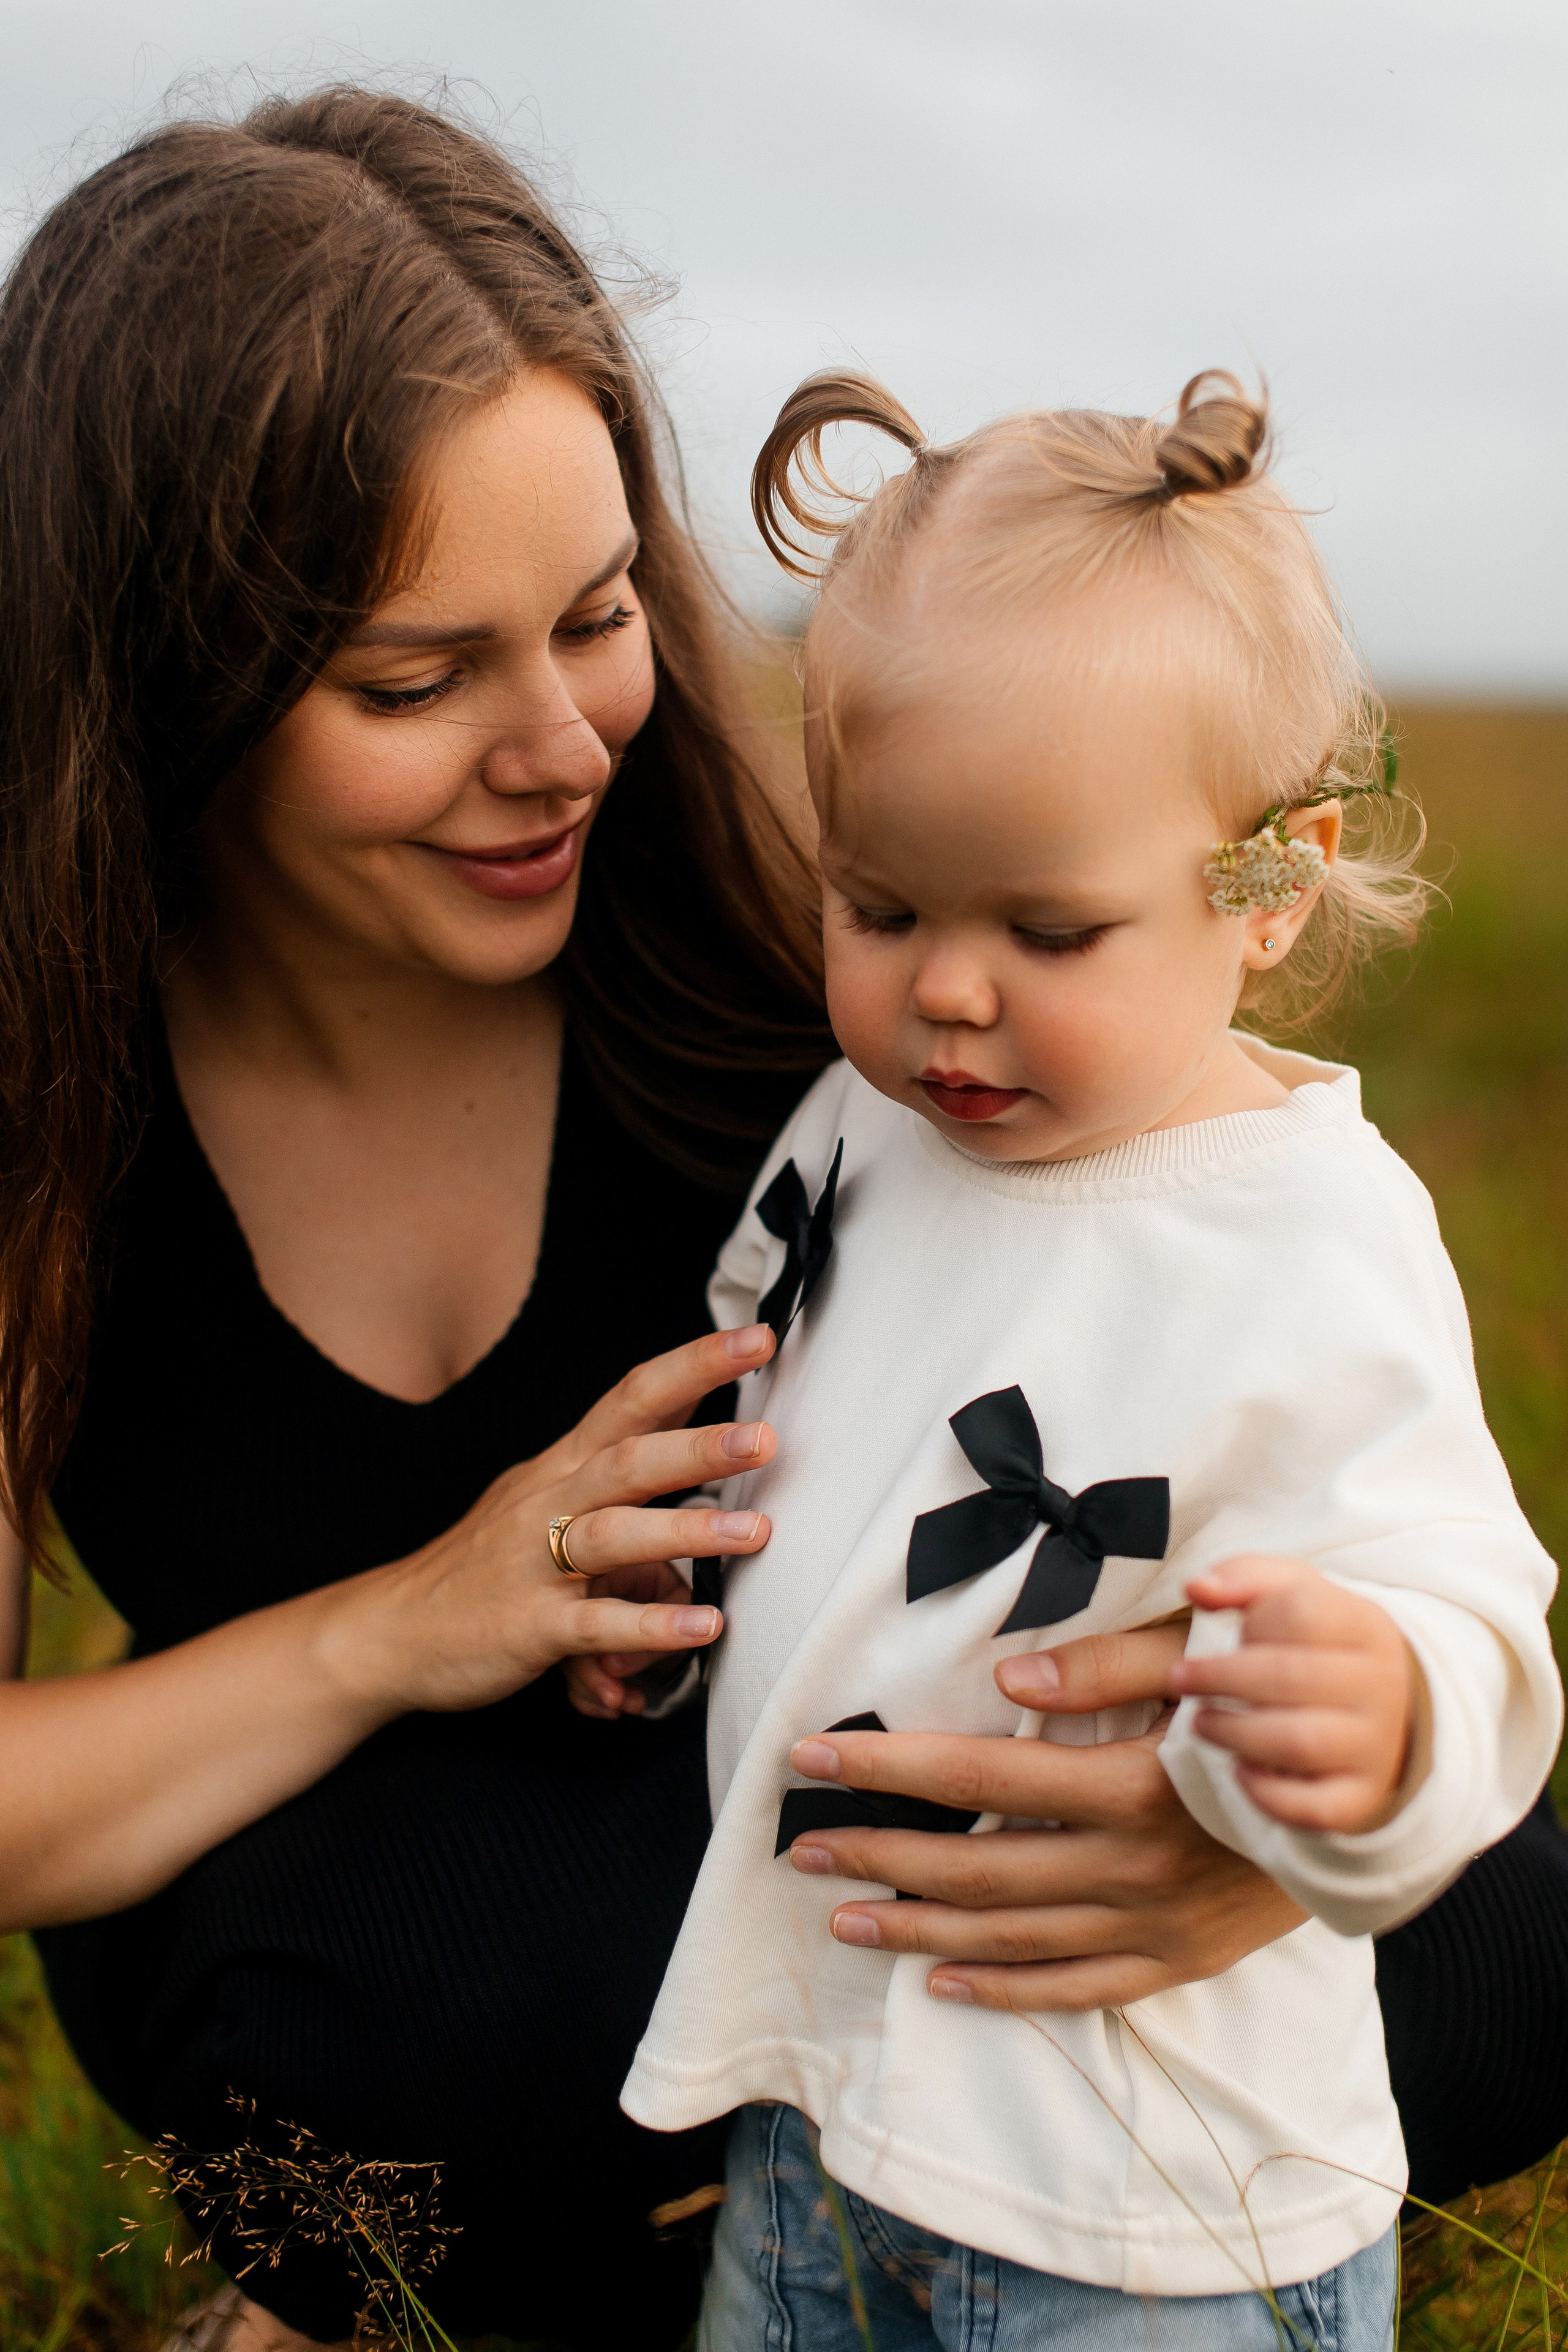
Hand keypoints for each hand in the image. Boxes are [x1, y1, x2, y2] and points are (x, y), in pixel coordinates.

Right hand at [336, 1326, 778, 1715]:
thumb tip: (697, 1462)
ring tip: (755, 1532)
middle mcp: (550, 1504)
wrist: (388, 1632)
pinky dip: (647, 1626)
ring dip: (686, 1532)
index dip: (694, 1365)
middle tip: (766, 1436)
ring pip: (613, 1535)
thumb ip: (619, 1487)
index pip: (632, 1398)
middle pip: (628, 1459)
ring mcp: (535, 1565)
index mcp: (561, 1467)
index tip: (757, 1337)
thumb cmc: (483, 1567)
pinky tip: (701, 1629)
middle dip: (699, 1445)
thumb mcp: (546, 1508)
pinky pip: (594, 1624)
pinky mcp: (527, 1627)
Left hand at [782, 1624, 1305, 2010]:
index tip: (811, 1757)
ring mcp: (1153, 1924)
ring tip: (841, 1914)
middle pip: (977, 1866)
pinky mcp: (1174, 1959)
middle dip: (879, 1852)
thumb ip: (1106, 1668)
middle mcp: (1133, 1865)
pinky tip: (936, 1979)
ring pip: (1010, 1937)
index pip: (979, 1775)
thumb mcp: (1198, 1663)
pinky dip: (1001, 1990)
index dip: (889, 1766)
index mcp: (1131, 1783)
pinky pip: (1073, 1987)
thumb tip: (1007, 1685)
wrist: (1371, 1796)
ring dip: (917, 1927)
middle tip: (799, 1845)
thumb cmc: (1266, 1709)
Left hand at [1169, 1554, 1423, 1832]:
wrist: (1387, 1713)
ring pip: (1298, 1742)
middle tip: (1181, 1679)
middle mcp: (1381, 1687)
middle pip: (1291, 1676)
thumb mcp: (1295, 1596)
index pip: (1302, 1610)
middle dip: (1220, 1677)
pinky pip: (1313, 1807)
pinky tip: (1241, 1771)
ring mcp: (1376, 1748)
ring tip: (1202, 1723)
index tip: (1224, 1632)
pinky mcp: (1361, 1799)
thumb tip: (1196, 1588)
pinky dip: (1267, 1793)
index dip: (1250, 1621)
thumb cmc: (1320, 1645)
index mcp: (1367, 1626)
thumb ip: (1245, 1578)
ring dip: (1234, 1733)